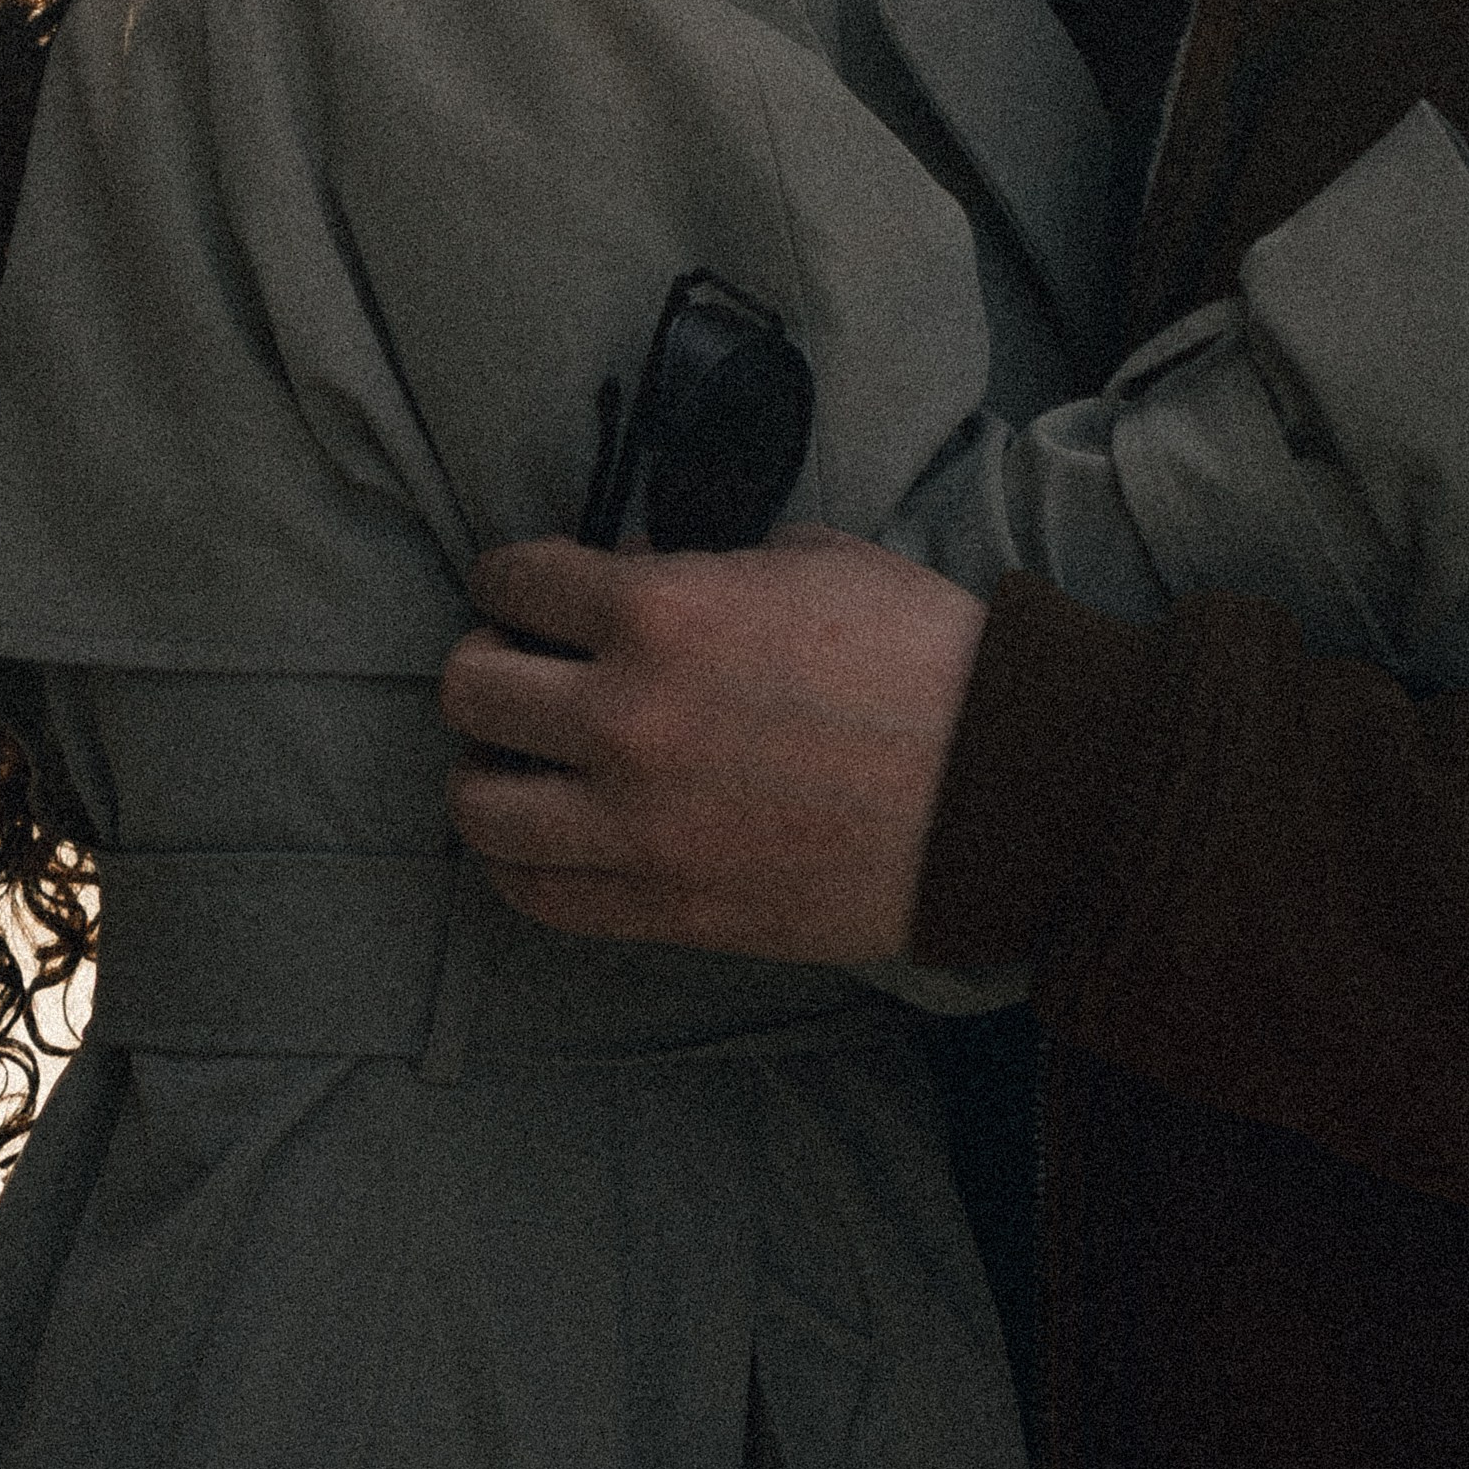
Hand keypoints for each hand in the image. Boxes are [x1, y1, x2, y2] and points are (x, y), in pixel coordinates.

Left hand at [440, 528, 986, 958]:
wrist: (1001, 788)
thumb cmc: (922, 656)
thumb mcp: (812, 558)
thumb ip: (705, 564)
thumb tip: (641, 576)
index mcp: (661, 610)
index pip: (512, 579)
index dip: (513, 577)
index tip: (527, 589)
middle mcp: (625, 718)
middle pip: (468, 690)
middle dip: (487, 663)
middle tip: (523, 666)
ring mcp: (637, 827)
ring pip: (476, 806)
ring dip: (490, 771)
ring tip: (528, 760)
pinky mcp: (666, 909)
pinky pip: (535, 895)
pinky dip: (522, 861)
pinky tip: (551, 833)